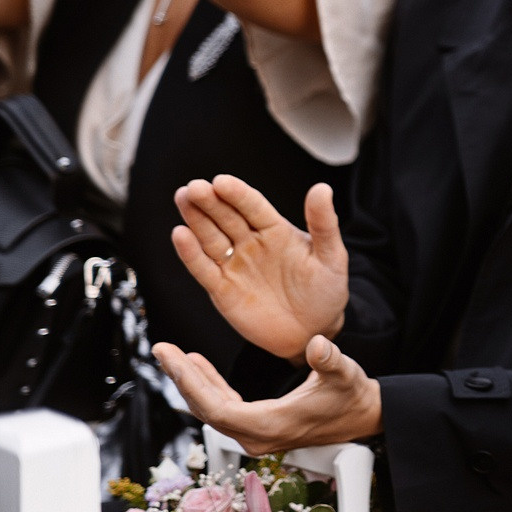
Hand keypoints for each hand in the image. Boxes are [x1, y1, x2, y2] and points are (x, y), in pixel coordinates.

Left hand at [155, 335, 382, 455]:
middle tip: (161, 349)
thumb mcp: (345, 374)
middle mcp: (257, 436)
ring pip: (212, 409)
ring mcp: (256, 434)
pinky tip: (199, 366)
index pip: (216, 408)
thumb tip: (318, 344)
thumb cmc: (353, 396)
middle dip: (182, 379)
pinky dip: (209, 386)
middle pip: (206, 409)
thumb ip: (329, 360)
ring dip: (192, 383)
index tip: (171, 357)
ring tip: (173, 355)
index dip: (190, 382)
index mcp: (271, 425)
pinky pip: (223, 408)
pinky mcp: (259, 427)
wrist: (365, 416)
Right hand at [173, 177, 348, 360]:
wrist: (314, 331)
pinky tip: (180, 234)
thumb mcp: (332, 256)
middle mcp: (250, 243)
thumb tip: (322, 188)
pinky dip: (190, 253)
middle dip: (209, 201)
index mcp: (275, 230)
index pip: (253, 206)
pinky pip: (203, 269)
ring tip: (183, 198)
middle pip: (226, 217)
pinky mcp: (222, 289)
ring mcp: (234, 265)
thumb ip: (324, 224)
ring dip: (196, 219)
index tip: (221, 181)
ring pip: (210, 237)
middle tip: (194, 186)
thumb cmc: (326, 291)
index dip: (237, 194)